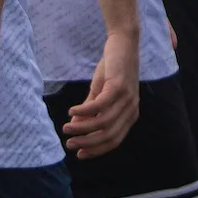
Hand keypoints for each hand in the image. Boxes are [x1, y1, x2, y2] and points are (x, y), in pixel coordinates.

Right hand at [63, 31, 140, 159]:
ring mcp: (126, 98)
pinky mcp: (118, 86)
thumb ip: (91, 110)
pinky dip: (84, 111)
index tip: (79, 154)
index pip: (114, 141)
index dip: (96, 150)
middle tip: (69, 143)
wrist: (123, 43)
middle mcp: (131, 109)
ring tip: (66, 127)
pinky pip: (100, 105)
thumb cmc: (112, 69)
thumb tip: (76, 126)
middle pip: (109, 135)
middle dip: (87, 143)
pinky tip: (71, 111)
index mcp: (129, 115)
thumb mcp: (101, 92)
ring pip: (103, 122)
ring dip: (82, 128)